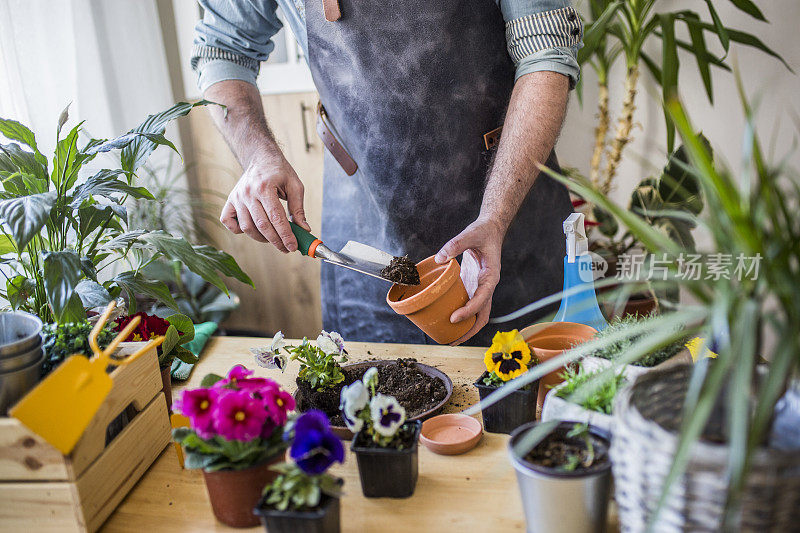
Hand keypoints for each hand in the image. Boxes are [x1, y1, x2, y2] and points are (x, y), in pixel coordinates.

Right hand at [219, 157, 309, 251]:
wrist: (261, 157)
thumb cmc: (280, 171)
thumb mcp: (295, 186)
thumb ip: (298, 208)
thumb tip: (304, 229)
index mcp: (265, 187)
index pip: (276, 217)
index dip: (285, 235)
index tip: (293, 246)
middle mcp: (248, 193)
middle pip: (262, 225)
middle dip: (276, 240)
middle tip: (286, 248)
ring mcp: (237, 197)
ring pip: (247, 227)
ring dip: (261, 238)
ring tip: (274, 239)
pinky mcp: (230, 200)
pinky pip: (228, 221)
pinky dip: (237, 230)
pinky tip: (252, 230)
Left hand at [434, 217, 504, 344]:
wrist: (490, 229)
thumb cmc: (483, 232)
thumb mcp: (470, 234)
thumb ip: (456, 244)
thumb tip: (439, 258)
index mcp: (491, 277)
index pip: (481, 300)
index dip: (468, 311)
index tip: (453, 319)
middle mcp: (487, 286)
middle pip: (482, 315)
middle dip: (469, 331)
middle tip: (452, 341)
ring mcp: (480, 288)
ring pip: (477, 314)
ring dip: (466, 327)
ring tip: (449, 339)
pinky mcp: (473, 285)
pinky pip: (469, 304)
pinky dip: (461, 314)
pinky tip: (448, 320)